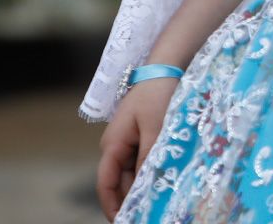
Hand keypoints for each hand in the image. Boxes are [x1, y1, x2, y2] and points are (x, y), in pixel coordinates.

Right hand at [95, 76, 177, 218]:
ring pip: (134, 173)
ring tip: (160, 201)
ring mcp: (129, 141)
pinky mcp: (142, 136)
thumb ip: (149, 159)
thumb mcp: (156, 128)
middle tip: (150, 213)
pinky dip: (152, 171)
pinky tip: (166, 181)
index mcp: (113, 144)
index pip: (106, 183)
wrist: (166, 65)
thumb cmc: (158, 93)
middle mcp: (117, 145)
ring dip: (145, 186)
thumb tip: (145, 188)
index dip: (112, 206)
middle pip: (121, 182)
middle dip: (132, 199)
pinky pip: (143, 161)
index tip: (124, 222)